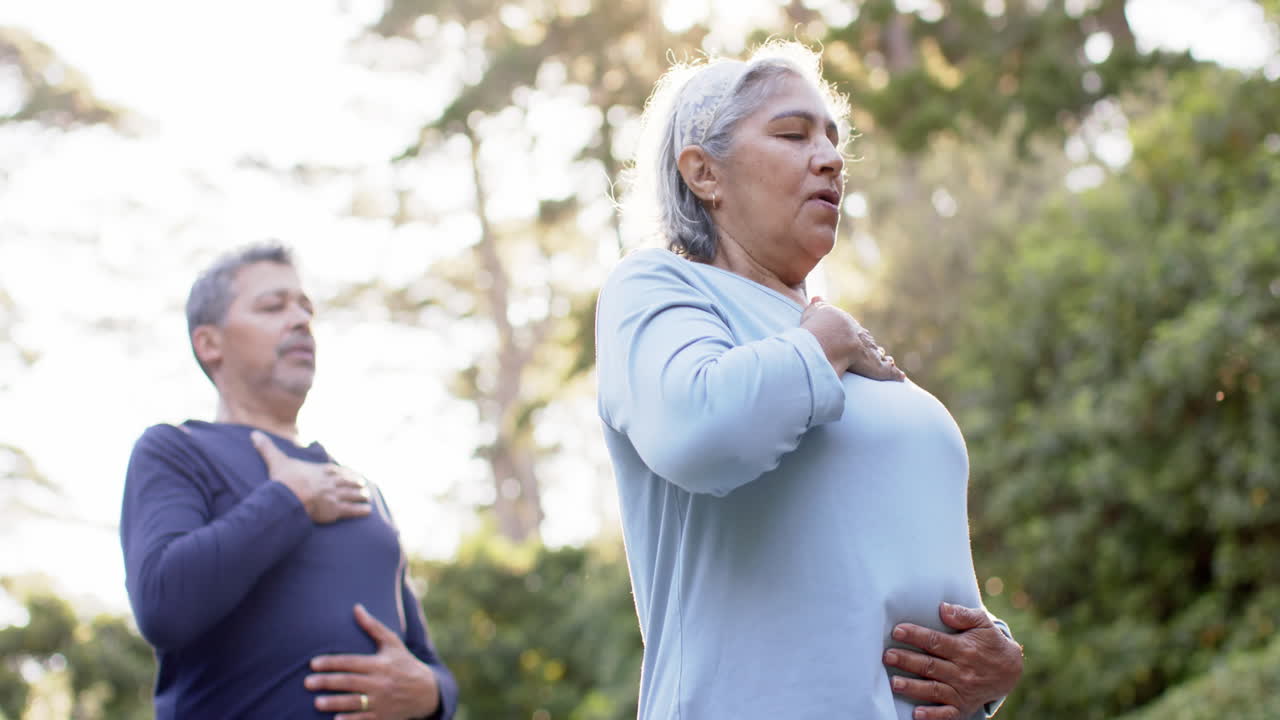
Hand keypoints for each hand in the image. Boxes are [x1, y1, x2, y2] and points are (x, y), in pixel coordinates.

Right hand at [251, 431, 370, 523]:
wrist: (291, 496)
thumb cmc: (284, 479)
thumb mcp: (276, 460)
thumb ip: (266, 448)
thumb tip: (254, 434)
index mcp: (320, 471)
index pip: (335, 471)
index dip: (343, 473)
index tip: (349, 473)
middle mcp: (331, 482)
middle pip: (347, 482)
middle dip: (355, 484)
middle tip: (363, 485)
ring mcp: (335, 496)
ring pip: (352, 495)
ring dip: (360, 496)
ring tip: (367, 496)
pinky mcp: (336, 510)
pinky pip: (352, 510)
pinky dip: (360, 511)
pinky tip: (368, 511)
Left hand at [305, 603, 440, 719]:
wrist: (426, 692)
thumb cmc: (404, 663)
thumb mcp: (392, 643)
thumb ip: (373, 627)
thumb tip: (356, 608)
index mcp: (380, 664)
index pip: (351, 662)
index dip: (332, 662)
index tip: (313, 663)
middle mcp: (380, 682)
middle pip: (349, 682)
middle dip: (327, 682)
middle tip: (307, 682)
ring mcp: (381, 701)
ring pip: (354, 702)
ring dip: (335, 703)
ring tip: (316, 703)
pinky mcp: (382, 717)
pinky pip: (364, 719)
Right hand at [799, 296, 904, 380]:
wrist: (833, 337)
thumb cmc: (820, 327)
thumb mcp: (814, 313)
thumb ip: (817, 307)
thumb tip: (817, 298)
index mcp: (849, 329)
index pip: (856, 333)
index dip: (858, 337)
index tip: (860, 338)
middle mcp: (863, 340)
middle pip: (870, 343)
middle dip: (872, 347)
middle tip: (878, 350)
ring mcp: (871, 353)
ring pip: (880, 356)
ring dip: (884, 359)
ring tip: (890, 360)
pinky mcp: (877, 368)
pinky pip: (888, 371)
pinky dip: (895, 374)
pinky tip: (901, 376)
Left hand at [883, 602, 1022, 719]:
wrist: (1010, 670)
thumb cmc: (989, 642)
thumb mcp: (982, 623)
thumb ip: (963, 615)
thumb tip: (942, 608)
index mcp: (964, 649)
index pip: (936, 641)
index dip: (916, 636)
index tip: (897, 631)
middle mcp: (962, 671)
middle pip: (931, 666)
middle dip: (908, 661)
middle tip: (888, 657)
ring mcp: (962, 690)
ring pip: (935, 689)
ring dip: (914, 688)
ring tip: (895, 683)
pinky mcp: (962, 706)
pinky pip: (947, 713)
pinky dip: (933, 715)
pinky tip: (917, 714)